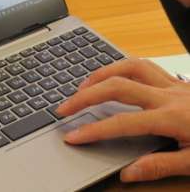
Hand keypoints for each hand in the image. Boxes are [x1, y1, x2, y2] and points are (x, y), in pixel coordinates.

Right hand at [57, 58, 189, 181]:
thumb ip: (160, 165)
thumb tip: (127, 172)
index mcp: (171, 118)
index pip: (122, 123)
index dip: (93, 130)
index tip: (72, 136)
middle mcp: (166, 95)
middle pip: (116, 86)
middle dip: (85, 96)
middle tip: (63, 107)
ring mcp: (170, 82)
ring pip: (127, 66)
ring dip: (100, 74)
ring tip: (81, 86)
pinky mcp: (173, 78)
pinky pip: (141, 64)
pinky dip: (120, 66)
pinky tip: (111, 75)